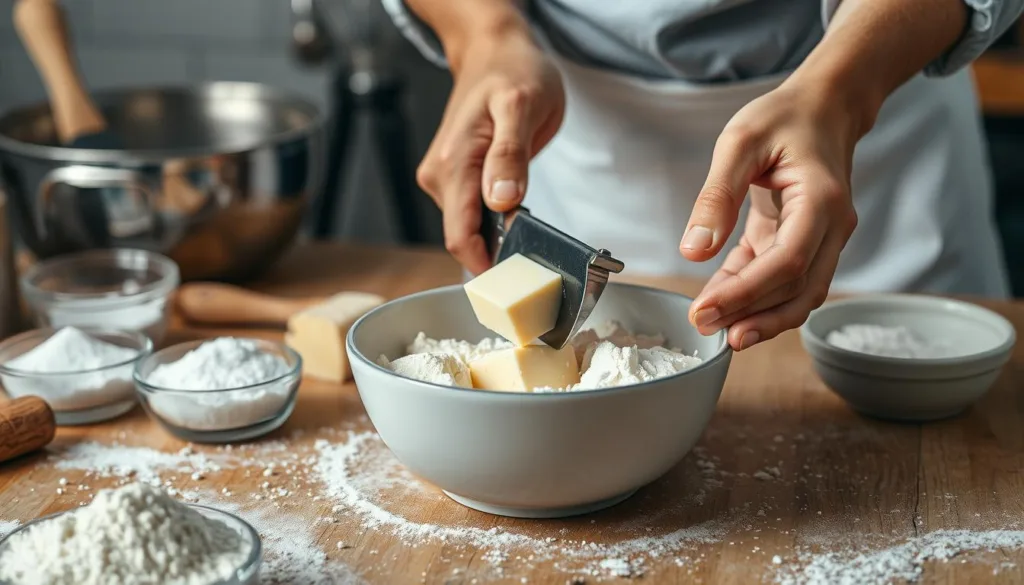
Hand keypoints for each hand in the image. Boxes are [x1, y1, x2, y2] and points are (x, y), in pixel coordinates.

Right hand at [416, 31, 564, 274]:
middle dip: (497, 254)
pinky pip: (473, 214)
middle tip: (537, 262)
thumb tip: (501, 201)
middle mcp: (440, 176)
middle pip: (464, 238)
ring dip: (497, 238)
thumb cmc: (513, 72)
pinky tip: (516, 214)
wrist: (496, 52)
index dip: (486, 266)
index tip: (518, 283)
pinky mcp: (454, 178)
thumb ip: (510, 154)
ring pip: (469, 228)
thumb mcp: (522, 106)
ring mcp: (444, 178)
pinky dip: (495, 223)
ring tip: (531, 233)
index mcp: (453, 164)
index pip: (460, 236)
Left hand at [681, 79, 868, 350]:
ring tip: (716, 330)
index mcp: (820, 200)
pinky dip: (754, 296)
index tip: (706, 309)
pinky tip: (721, 303)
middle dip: (753, 316)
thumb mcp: (739, 142)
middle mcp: (833, 227)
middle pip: (799, 290)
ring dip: (760, 317)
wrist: (824, 107)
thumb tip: (693, 252)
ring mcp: (824, 238)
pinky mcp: (805, 242)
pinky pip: (783, 280)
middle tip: (704, 327)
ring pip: (799, 295)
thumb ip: (716, 196)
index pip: (787, 262)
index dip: (746, 293)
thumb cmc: (784, 118)